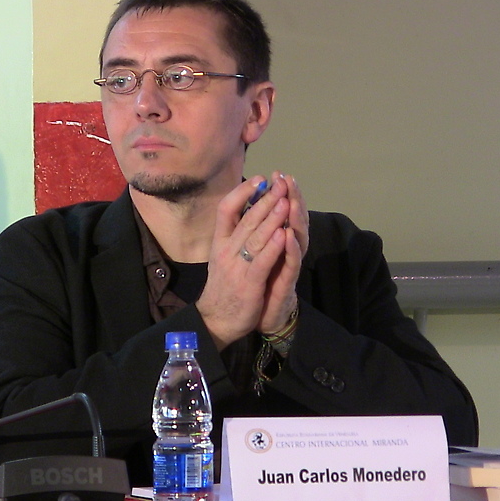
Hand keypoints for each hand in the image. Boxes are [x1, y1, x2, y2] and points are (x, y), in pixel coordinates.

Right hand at [196, 173, 307, 347]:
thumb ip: (234, 235)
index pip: (225, 210)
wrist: (215, 320)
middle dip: (264, 200)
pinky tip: (283, 235)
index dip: (241, 193)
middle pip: (245, 219)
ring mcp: (237, 267)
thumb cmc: (224, 286)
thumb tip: (246, 209)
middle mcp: (226, 251)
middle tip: (279, 182)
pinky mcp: (248, 284)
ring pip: (255, 237)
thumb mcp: (223, 256)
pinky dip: (273, 248)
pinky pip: (261, 262)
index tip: (258, 179)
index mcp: (219, 242)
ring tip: (284, 200)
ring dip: (271, 218)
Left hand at [258, 173, 306, 333]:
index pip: (283, 212)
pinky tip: (288, 235)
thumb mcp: (250, 253)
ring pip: (296, 238)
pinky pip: (291, 265)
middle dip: (290, 197)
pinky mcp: (286, 284)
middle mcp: (286, 251)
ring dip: (293, 219)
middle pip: (293, 220)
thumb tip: (250, 203)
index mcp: (276, 241)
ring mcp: (288, 267)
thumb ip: (255, 231)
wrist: (255, 319)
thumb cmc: (255, 284)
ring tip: (290, 200)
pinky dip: (290, 250)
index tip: (276, 173)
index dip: (281, 193)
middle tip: (288, 178)